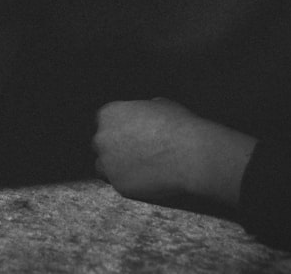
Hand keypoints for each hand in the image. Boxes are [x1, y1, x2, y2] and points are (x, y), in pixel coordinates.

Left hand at [92, 98, 256, 207]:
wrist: (189, 154)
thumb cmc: (178, 125)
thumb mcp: (159, 104)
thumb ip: (142, 110)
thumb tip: (144, 113)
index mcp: (109, 114)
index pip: (104, 121)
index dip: (117, 128)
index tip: (128, 134)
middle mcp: (102, 138)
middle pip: (101, 144)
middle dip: (113, 147)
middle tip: (133, 151)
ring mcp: (108, 163)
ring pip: (104, 166)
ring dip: (116, 166)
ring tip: (137, 167)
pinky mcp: (118, 185)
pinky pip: (118, 183)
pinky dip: (129, 182)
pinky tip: (145, 178)